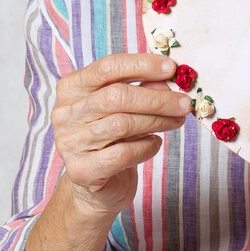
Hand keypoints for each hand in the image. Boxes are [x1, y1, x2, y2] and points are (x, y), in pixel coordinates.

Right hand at [51, 53, 191, 215]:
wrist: (97, 185)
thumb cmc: (114, 139)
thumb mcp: (126, 108)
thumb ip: (143, 89)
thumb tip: (169, 80)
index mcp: (72, 89)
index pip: (107, 67)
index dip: (141, 65)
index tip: (171, 68)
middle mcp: (65, 114)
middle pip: (116, 96)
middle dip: (157, 99)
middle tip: (184, 103)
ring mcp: (70, 143)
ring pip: (121, 124)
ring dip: (157, 121)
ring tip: (177, 121)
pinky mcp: (82, 171)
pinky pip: (123, 153)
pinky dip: (146, 147)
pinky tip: (155, 143)